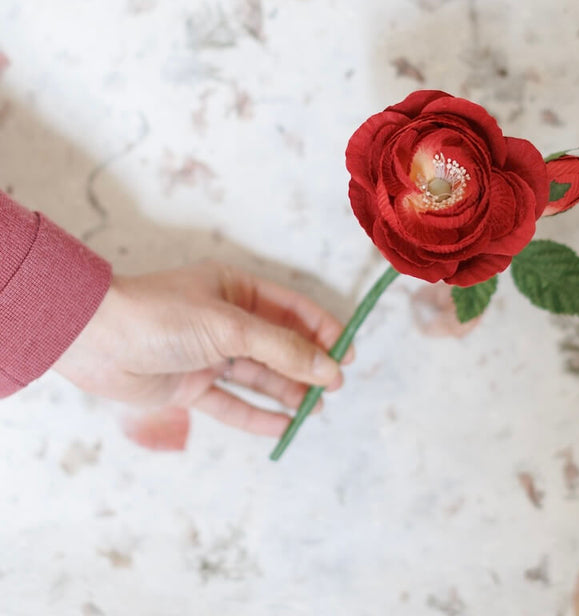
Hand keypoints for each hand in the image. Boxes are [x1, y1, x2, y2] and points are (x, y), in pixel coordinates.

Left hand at [54, 261, 350, 435]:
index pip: (293, 310)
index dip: (323, 331)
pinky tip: (282, 426)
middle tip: (334, 387)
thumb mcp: (230, 326)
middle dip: (308, 366)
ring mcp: (209, 354)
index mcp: (238, 291)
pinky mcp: (190, 385)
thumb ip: (281, 347)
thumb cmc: (161, 315)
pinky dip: (256, 415)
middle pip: (279, 346)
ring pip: (259, 376)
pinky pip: (231, 402)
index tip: (347, 354)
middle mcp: (227, 321)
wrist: (92, 339)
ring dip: (287, 392)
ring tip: (315, 409)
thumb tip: (328, 366)